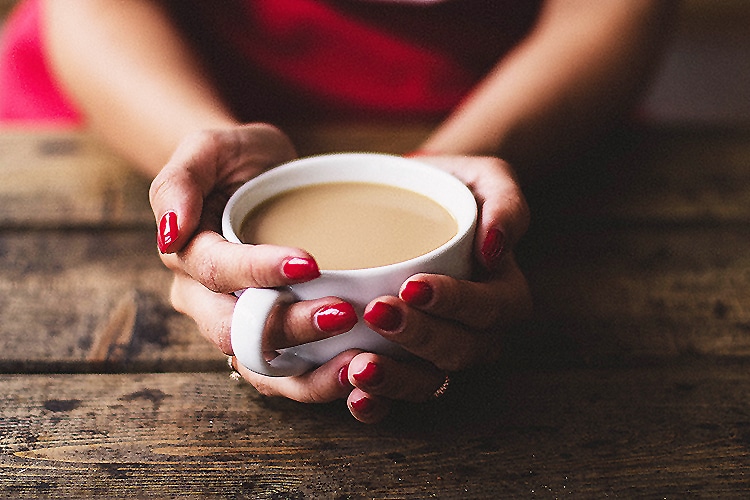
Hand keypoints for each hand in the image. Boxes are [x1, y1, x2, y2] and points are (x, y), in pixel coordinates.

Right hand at [150, 124, 357, 391]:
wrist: (258, 178)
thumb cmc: (235, 160)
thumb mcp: (208, 148)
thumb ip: (180, 180)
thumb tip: (170, 232)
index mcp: (187, 255)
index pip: (217, 271)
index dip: (259, 271)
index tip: (311, 263)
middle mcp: (205, 300)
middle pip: (238, 330)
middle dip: (291, 328)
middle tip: (344, 313)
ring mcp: (237, 324)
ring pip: (260, 367)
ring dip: (307, 373)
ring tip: (357, 361)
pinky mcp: (271, 338)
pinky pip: (285, 375)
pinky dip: (317, 382)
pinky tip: (357, 372)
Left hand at [344, 155, 531, 422]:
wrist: (409, 203)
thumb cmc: (451, 189)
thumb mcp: (486, 178)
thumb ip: (505, 203)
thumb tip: (495, 248)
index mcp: (503, 294)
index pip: (490, 309)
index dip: (456, 303)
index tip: (414, 285)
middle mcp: (477, 333)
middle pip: (460, 351)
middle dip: (420, 338)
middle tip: (379, 314)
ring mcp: (440, 354)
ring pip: (430, 382)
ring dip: (396, 381)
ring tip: (360, 367)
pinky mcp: (405, 363)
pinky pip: (398, 394)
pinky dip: (378, 403)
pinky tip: (353, 395)